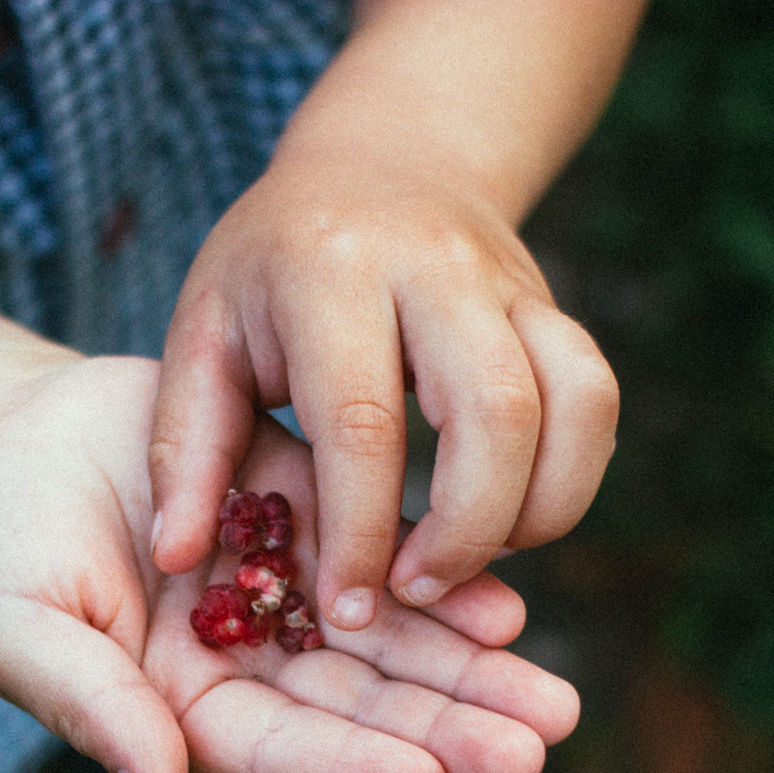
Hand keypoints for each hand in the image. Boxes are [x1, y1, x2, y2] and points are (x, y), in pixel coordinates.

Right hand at [0, 356, 578, 772]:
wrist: (3, 432)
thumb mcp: (19, 624)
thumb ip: (90, 703)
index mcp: (181, 710)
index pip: (277, 749)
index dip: (349, 764)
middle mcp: (247, 665)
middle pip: (357, 708)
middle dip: (445, 728)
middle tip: (533, 747)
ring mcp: (282, 592)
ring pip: (388, 641)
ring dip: (468, 668)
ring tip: (551, 698)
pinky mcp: (306, 516)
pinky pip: (382, 552)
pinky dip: (441, 582)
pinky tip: (504, 609)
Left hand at [148, 138, 619, 630]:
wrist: (380, 163)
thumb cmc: (272, 271)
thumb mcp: (204, 335)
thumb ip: (186, 448)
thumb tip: (176, 557)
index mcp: (332, 274)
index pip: (364, 422)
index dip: (362, 532)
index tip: (347, 609)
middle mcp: (436, 269)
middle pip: (495, 411)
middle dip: (465, 531)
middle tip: (414, 592)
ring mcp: (510, 283)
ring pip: (571, 403)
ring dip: (535, 510)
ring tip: (470, 562)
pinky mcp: (555, 308)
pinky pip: (597, 400)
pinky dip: (569, 479)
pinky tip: (509, 521)